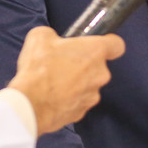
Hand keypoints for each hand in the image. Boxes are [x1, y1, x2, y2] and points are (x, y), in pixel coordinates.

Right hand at [8, 26, 124, 134]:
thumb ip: (53, 35)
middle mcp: (100, 74)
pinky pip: (78, 101)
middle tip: (62, 63)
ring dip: (75, 83)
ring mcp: (92, 95)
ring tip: (54, 82)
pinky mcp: (82, 112)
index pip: (117, 45)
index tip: (98, 44)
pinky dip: (68, 99)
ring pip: (88, 85)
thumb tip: (52, 40)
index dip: (108, 43)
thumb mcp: (40, 37)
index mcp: (95, 52)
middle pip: (98, 67)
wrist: (30, 103)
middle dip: (83, 64)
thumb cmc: (39, 68)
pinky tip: (52, 96)